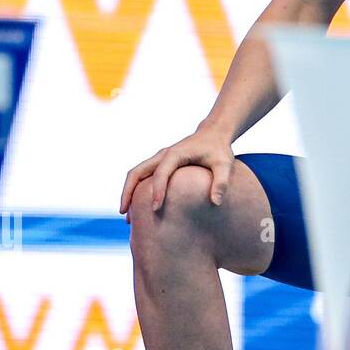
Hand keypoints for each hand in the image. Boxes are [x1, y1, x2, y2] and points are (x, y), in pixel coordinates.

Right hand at [119, 124, 234, 222]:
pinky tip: (137, 207)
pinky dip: (135, 190)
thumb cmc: (219, 149)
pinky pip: (142, 176)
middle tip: (124, 213)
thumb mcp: (224, 164)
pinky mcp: (160, 164)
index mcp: (176, 154)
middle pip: (137, 172)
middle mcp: (163, 155)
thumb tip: (216, 202)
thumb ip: (221, 182)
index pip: (161, 173)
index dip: (157, 191)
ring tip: (126, 215)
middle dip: (128, 192)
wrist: (213, 134)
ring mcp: (159, 159)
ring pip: (136, 174)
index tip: (155, 209)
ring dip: (128, 192)